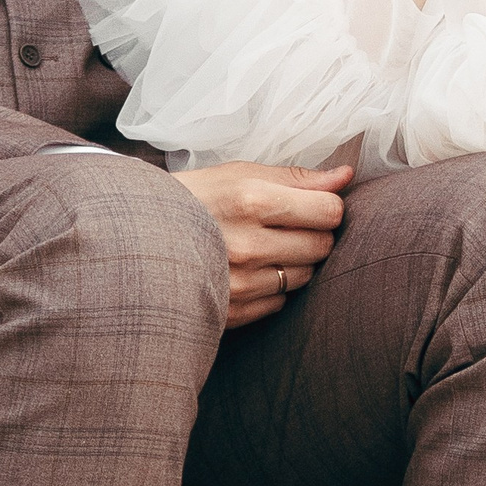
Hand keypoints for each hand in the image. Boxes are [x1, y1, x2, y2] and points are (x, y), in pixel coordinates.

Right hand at [174, 160, 352, 328]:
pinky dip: (272, 289)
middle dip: (314, 235)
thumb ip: (297, 178)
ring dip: (294, 263)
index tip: (314, 205)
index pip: (328, 211)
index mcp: (251, 201)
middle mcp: (246, 245)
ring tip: (264, 247)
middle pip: (321, 246)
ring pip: (304, 277)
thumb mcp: (240, 174)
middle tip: (288, 227)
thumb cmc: (195, 198)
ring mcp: (238, 282)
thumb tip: (346, 176)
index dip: (328, 207)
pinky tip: (248, 271)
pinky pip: (279, 303)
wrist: (139, 234)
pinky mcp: (230, 310)